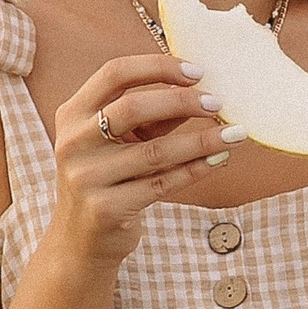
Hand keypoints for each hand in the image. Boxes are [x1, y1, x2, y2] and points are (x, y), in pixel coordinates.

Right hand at [48, 52, 224, 270]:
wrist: (80, 241)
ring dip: (201, 141)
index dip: (158, 67)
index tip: (197, 72)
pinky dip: (195, 170)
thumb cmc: (107, 179)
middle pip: (132, 108)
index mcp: (73, 114)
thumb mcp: (120, 143)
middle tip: (217, 102)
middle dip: (182, 101)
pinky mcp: (105, 209)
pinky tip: (219, 159)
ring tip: (235, 134)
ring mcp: (86, 178)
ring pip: (155, 152)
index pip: (114, 74)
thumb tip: (200, 92)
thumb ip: (151, 118)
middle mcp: (73, 143)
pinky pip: (161, 184)